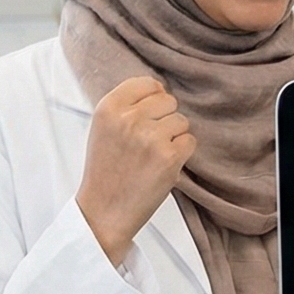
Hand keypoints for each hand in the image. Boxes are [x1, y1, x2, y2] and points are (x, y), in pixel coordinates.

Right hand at [76, 76, 193, 265]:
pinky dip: (182, 154)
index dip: (154, 98)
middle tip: (150, 141)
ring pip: (181, 121)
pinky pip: (190, 141)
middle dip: (165, 119)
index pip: (147, 83)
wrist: (104, 210)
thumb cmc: (106, 170)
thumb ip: (127, 107)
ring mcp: (150, 137)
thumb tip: (160, 89)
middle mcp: (129, 118)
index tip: (150, 114)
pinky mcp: (169, 156)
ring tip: (154, 155)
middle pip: (168, 101)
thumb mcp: (103, 129)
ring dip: (174, 137)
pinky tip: (163, 165)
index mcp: (109, 108)